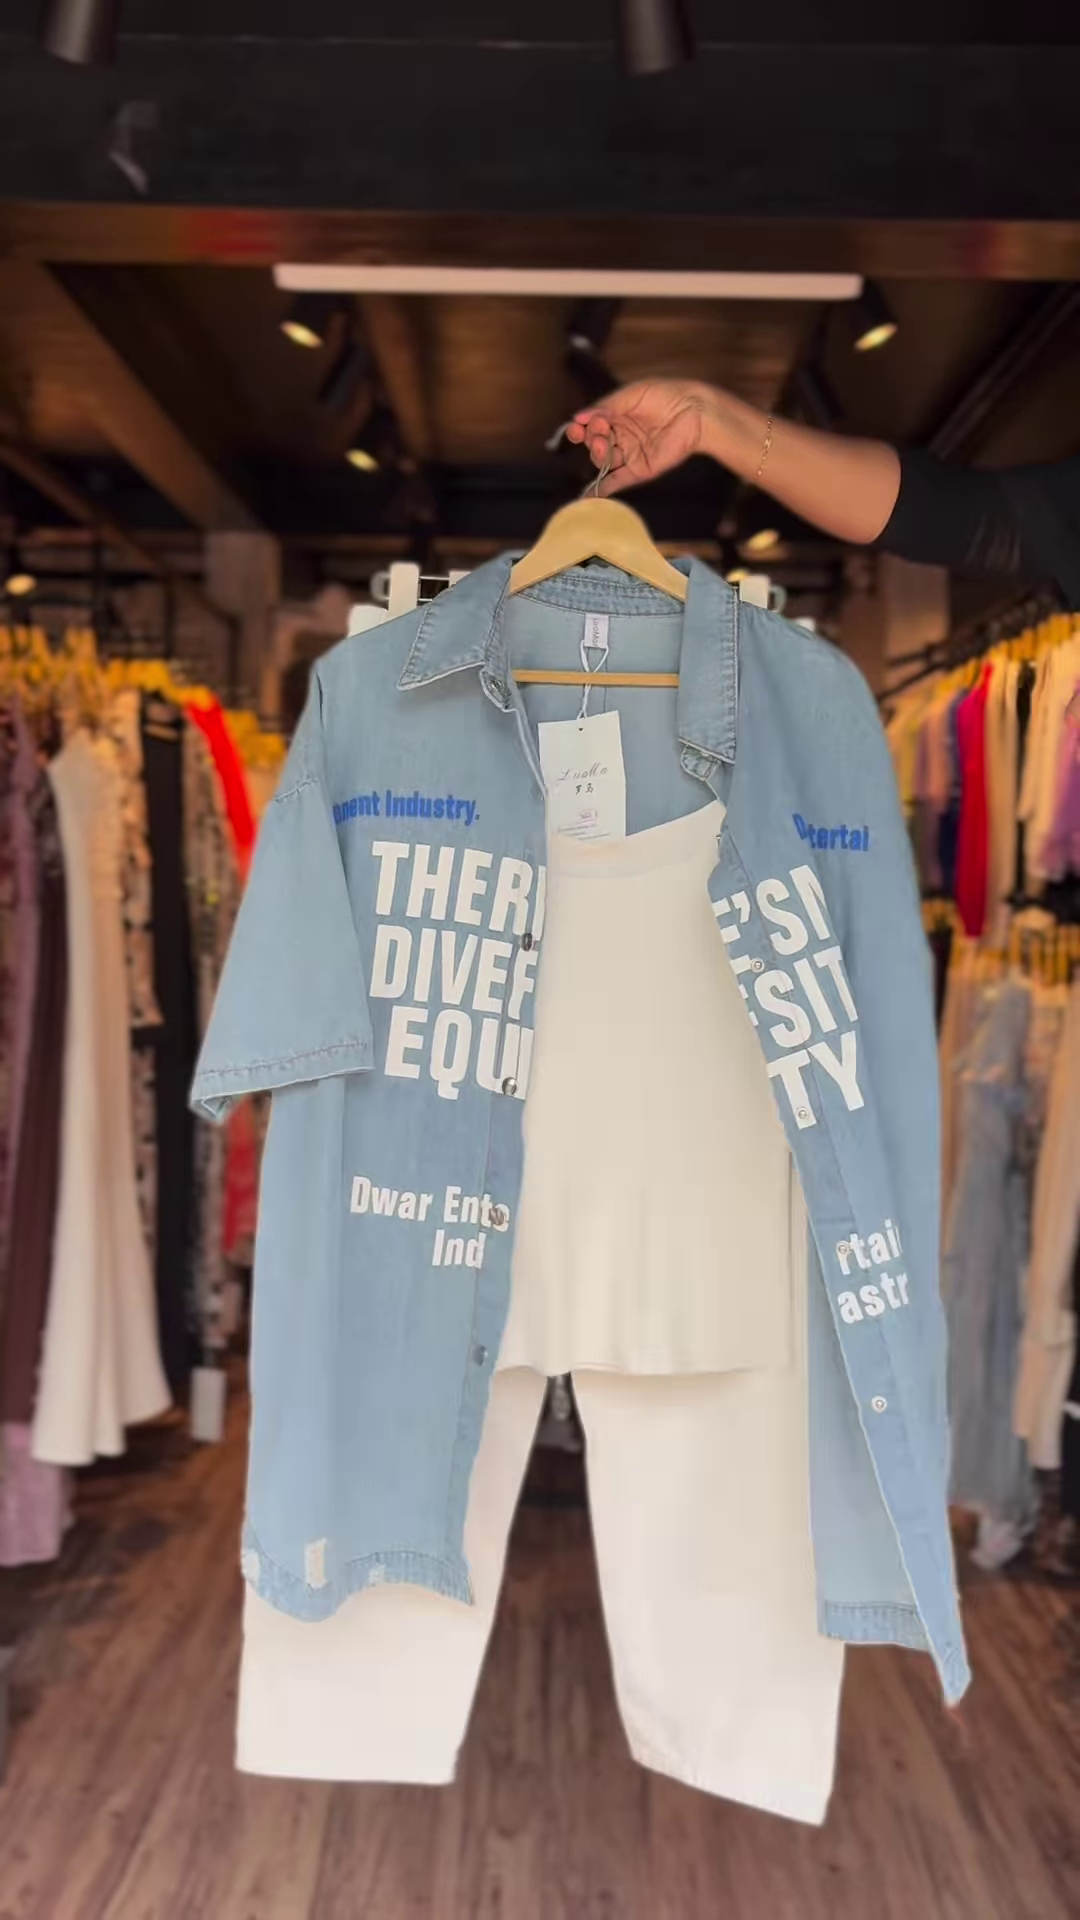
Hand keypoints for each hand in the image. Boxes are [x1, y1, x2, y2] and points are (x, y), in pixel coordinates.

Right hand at [565, 379, 714, 495]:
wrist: (694, 412)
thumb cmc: (665, 396)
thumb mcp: (632, 394)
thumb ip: (606, 406)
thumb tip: (578, 417)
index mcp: (616, 416)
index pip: (590, 426)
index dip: (580, 429)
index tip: (577, 428)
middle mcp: (620, 436)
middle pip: (594, 444)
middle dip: (591, 439)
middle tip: (600, 431)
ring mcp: (629, 455)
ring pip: (602, 461)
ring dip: (597, 456)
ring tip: (601, 446)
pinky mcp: (639, 470)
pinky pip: (616, 482)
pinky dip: (602, 490)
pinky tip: (588, 495)